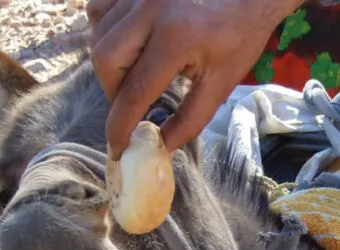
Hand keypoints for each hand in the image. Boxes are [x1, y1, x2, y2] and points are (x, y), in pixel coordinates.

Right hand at [87, 0, 303, 158]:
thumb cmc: (240, 35)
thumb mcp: (222, 82)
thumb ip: (191, 118)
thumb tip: (162, 146)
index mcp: (177, 37)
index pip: (136, 91)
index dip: (121, 124)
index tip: (116, 147)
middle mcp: (151, 9)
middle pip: (107, 60)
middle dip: (114, 89)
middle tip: (132, 101)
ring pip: (99, 34)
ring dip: (110, 63)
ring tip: (133, 74)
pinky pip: (100, 9)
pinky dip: (106, 32)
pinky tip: (127, 44)